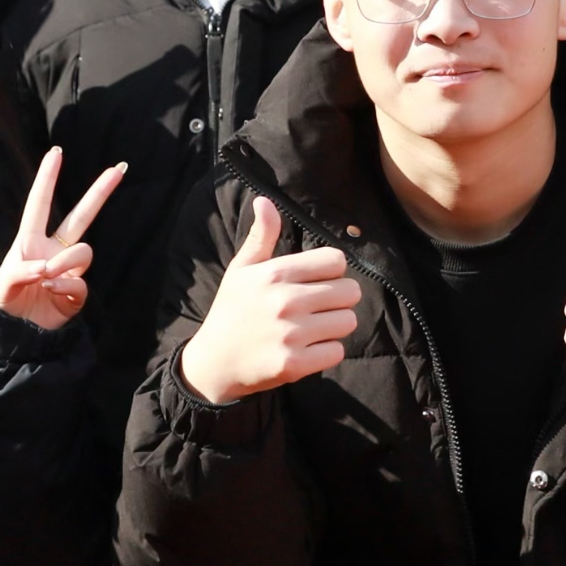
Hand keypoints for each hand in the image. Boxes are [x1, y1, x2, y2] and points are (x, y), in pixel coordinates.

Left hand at [0, 146, 123, 332]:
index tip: (56, 153)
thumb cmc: (1, 306)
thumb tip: (48, 268)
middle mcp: (52, 252)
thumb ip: (20, 271)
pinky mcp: (76, 295)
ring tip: (48, 276)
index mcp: (29, 242)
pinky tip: (52, 292)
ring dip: (67, 261)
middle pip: (81, 217)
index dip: (47, 179)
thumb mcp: (1, 286)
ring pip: (84, 252)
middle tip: (119, 168)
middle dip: (99, 193)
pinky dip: (67, 286)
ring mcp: (67, 272)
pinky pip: (81, 283)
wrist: (10, 337)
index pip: (39, 205)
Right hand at [176, 197, 361, 407]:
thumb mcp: (242, 269)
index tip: (316, 282)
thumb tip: (264, 201)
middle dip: (339, 299)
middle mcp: (285, 301)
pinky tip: (306, 349)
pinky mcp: (294, 364)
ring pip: (348, 322)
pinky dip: (326, 352)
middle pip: (350, 291)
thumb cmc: (232, 310)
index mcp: (275, 273)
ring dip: (335, 326)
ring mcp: (291, 334)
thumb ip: (261, 236)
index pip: (336, 261)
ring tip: (312, 329)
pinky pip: (337, 352)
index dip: (331, 272)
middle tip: (317, 308)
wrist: (215, 362)